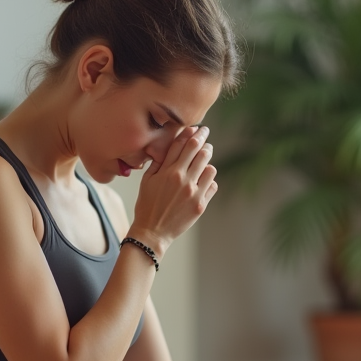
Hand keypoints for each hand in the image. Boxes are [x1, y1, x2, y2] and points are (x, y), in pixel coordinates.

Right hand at [129, 126, 217, 254]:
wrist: (152, 232)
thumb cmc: (147, 205)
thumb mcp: (147, 180)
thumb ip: (160, 161)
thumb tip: (174, 144)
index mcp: (168, 172)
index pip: (184, 144)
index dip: (192, 133)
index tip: (197, 128)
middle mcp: (183, 180)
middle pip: (200, 151)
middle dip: (204, 141)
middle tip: (205, 137)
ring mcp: (194, 193)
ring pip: (210, 168)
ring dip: (207, 163)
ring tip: (203, 163)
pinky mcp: (201, 205)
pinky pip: (213, 185)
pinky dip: (209, 181)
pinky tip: (202, 182)